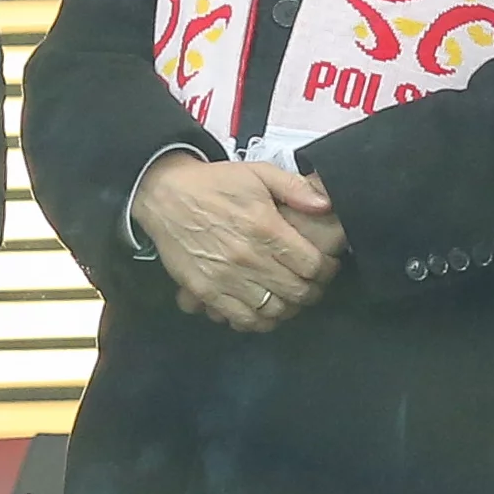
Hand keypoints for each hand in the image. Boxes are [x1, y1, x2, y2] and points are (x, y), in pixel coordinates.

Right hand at [176, 168, 348, 326]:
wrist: (165, 196)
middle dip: (312, 290)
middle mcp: (248, 258)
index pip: (312, 266)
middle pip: (297, 292)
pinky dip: (259, 320)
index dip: (327, 270)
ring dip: (288, 307)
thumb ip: (295, 187)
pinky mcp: (206, 292)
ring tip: (290, 296)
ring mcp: (226, 279)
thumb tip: (325, 205)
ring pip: (273, 310)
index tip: (327, 266)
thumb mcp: (259, 173)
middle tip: (312, 283)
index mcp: (266, 228)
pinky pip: (242, 319)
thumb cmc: (216, 183)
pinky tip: (264, 309)